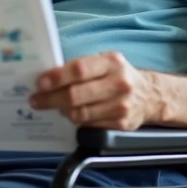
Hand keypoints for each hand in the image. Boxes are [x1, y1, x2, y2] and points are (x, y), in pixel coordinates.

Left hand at [30, 52, 159, 129]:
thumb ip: (81, 67)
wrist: (150, 96)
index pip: (79, 69)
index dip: (57, 77)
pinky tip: (72, 115)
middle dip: (51, 99)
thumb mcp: (105, 62)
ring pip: (81, 114)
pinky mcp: (121, 124)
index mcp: (111, 62)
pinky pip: (90, 125)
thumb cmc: (118, 76)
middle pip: (76, 95)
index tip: (40, 83)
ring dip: (62, 111)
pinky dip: (77, 121)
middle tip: (36, 100)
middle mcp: (119, 83)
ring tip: (53, 107)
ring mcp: (121, 106)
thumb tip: (48, 76)